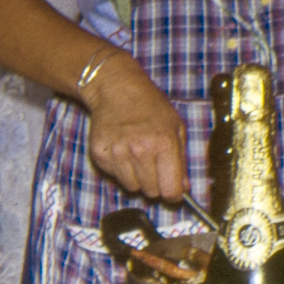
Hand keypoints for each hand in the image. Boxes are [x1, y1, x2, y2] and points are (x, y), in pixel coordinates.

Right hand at [83, 57, 188, 201]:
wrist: (115, 89)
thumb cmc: (150, 106)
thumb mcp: (175, 127)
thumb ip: (182, 160)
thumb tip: (183, 188)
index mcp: (164, 144)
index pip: (170, 190)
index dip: (174, 194)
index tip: (173, 191)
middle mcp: (140, 151)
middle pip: (151, 192)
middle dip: (156, 184)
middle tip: (154, 167)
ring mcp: (118, 153)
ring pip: (132, 188)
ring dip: (137, 178)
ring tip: (136, 157)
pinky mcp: (100, 155)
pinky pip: (115, 177)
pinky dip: (120, 170)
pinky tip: (122, 151)